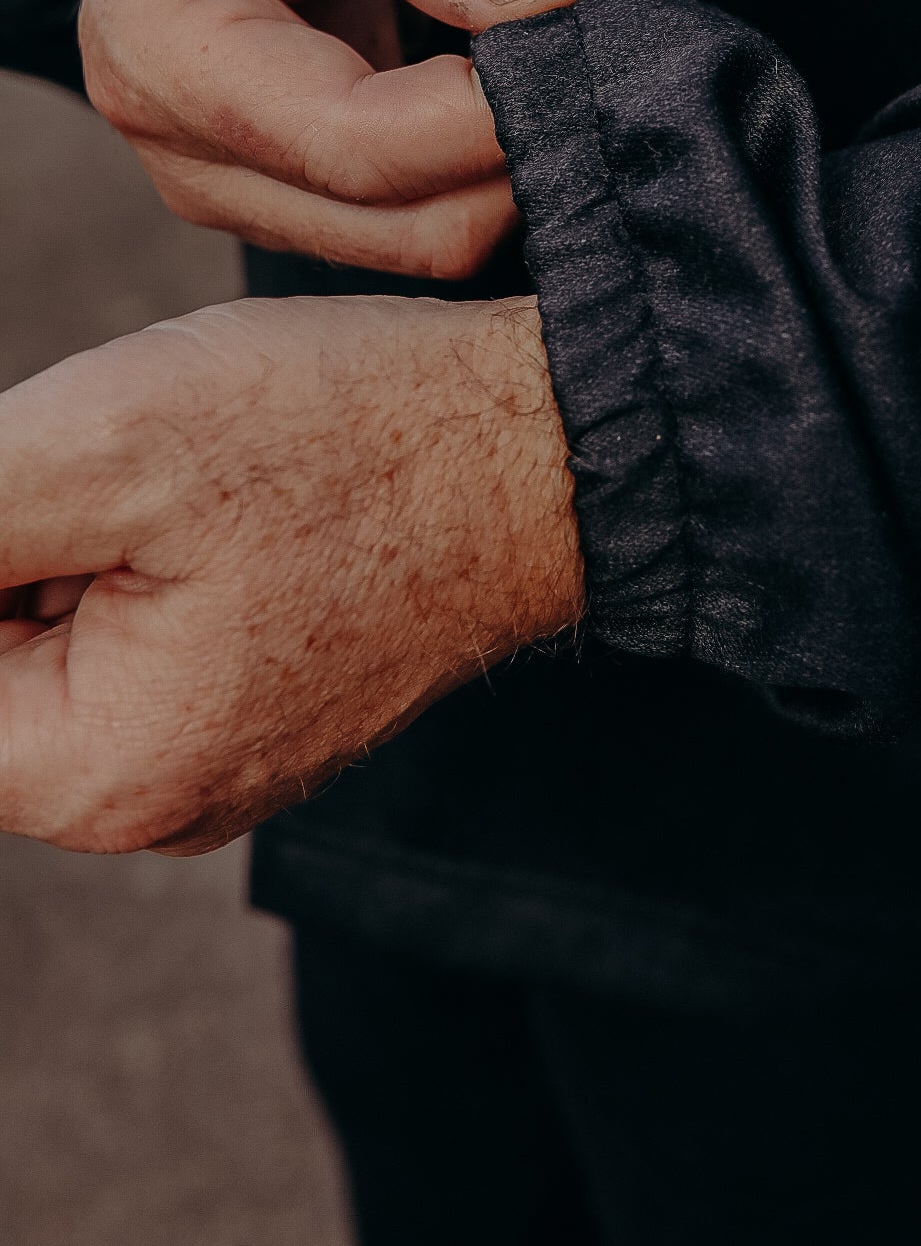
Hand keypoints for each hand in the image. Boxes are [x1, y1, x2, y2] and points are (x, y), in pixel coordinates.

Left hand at [0, 294, 582, 853]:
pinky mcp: (251, 711)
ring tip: (182, 477)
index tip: (45, 486)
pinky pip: (130, 643)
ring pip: (47, 644)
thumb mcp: (102, 447)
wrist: (543, 449)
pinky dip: (132, 559)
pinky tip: (218, 503)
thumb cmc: (347, 440)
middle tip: (108, 461)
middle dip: (10, 545)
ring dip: (67, 544)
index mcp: (97, 773)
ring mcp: (210, 765)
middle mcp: (148, 805)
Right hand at [59, 0, 587, 275]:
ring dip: (504, 175)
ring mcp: (239, 198)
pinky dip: (476, 180)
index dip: (488, 118)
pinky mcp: (287, 209)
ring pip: (422, 246)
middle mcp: (193, 159)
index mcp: (170, 57)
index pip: (358, 146)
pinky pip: (413, 232)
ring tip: (542, 71)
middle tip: (585, 61)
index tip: (576, 49)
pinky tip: (498, 101)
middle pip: (405, 226)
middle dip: (514, 156)